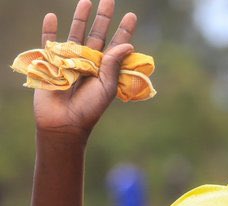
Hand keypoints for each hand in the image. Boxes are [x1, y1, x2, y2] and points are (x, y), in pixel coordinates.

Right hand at [33, 0, 136, 138]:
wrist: (64, 123)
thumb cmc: (89, 109)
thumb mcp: (106, 87)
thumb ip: (114, 65)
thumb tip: (127, 45)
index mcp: (104, 70)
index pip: (116, 47)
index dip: (123, 32)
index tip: (130, 16)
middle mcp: (89, 63)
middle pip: (97, 35)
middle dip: (103, 18)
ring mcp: (70, 61)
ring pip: (76, 34)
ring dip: (80, 18)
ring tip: (86, 1)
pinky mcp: (52, 63)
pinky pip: (49, 43)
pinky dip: (49, 30)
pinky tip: (52, 17)